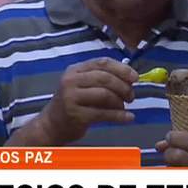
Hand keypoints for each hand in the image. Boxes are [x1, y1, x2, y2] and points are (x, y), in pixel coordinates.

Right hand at [21, 57, 137, 145]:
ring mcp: (71, 97)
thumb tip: (130, 78)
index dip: (122, 69)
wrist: (52, 124)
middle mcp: (71, 80)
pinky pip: (103, 113)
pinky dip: (119, 116)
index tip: (135, 77)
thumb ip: (102, 79)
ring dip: (120, 101)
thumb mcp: (83, 85)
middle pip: (105, 78)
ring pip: (105, 94)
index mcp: (76, 69)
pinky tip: (128, 117)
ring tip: (125, 107)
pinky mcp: (75, 115)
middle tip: (131, 96)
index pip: (102, 62)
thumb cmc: (73, 103)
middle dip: (123, 86)